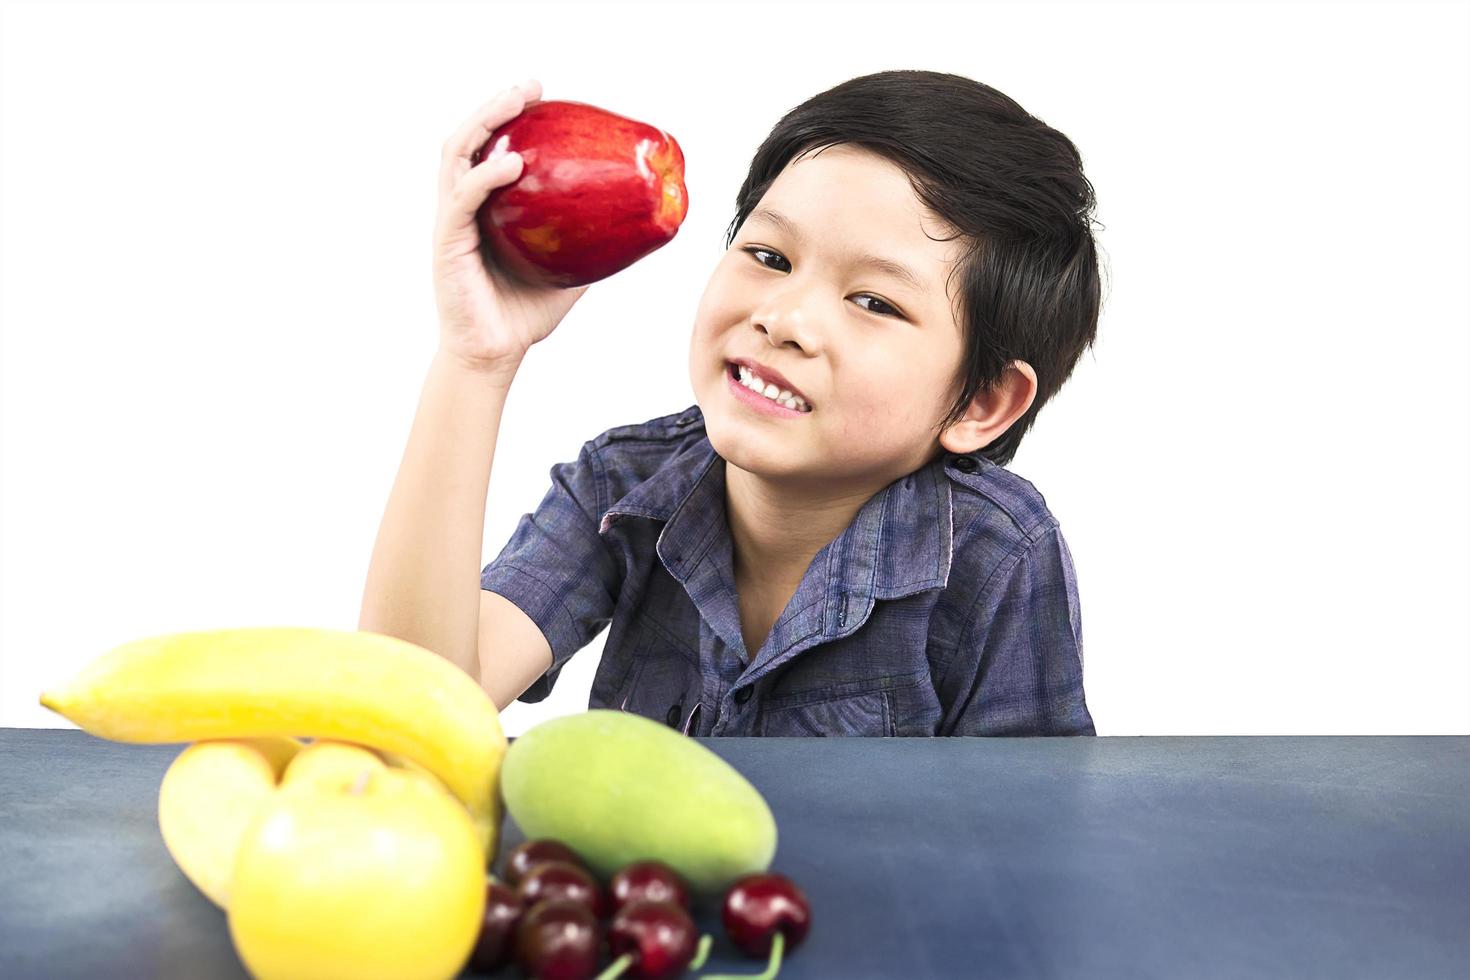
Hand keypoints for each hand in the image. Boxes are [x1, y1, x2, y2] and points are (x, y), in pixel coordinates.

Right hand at [432, 79, 589, 379]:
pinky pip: (462, 200)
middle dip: (497, 107)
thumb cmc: (524, 314)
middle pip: (470, 139)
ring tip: (514, 103)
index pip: (490, 148)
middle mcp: (463, 206)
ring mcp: (452, 222)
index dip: (510, 118)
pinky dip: (484, 177)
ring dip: (484, 123)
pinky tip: (510, 164)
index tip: (541, 96)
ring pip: (457, 156)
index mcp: (486, 208)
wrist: (496, 354)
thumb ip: (590, 245)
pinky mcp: (447, 243)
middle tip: (531, 87)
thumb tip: (634, 226)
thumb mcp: (569, 271)